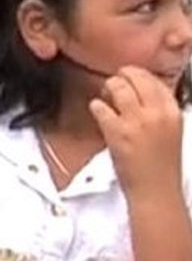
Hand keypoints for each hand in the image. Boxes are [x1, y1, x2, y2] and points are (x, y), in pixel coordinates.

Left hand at [89, 65, 182, 196]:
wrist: (155, 192)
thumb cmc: (161, 165)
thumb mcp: (170, 131)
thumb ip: (159, 109)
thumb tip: (141, 88)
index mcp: (172, 113)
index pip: (154, 79)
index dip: (137, 75)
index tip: (129, 79)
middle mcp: (156, 114)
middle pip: (134, 76)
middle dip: (121, 78)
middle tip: (114, 87)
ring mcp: (136, 122)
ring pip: (116, 85)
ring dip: (107, 89)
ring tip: (106, 100)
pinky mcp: (116, 131)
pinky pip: (99, 105)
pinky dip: (96, 107)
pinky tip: (100, 115)